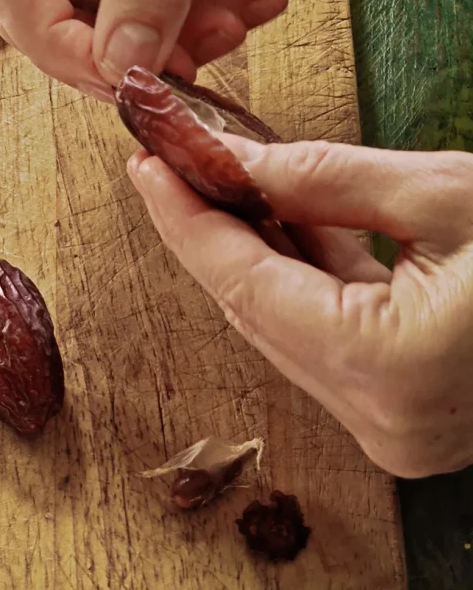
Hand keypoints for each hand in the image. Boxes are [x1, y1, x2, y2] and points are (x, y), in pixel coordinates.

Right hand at [0, 0, 336, 98]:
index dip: (56, 37)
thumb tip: (122, 63)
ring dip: (170, 42)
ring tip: (240, 20)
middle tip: (187, 66)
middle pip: (47, 9)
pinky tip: (252, 4)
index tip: (121, 76)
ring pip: (100, 24)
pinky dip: (196, 26)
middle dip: (119, 47)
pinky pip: (144, 14)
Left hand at [127, 137, 472, 477]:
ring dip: (248, 251)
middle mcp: (381, 419)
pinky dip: (296, 278)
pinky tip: (275, 221)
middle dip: (208, 230)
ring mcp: (394, 426)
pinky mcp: (404, 412)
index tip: (147, 166)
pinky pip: (324, 336)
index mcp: (388, 369)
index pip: (247, 285)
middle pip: (254, 309)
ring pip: (283, 325)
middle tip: (170, 164)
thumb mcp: (445, 193)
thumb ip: (327, 181)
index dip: (186, 220)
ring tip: (213, 182)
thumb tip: (236, 162)